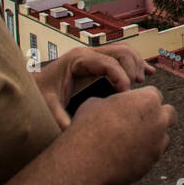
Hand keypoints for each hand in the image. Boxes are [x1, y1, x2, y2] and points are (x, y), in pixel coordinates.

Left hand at [35, 43, 155, 129]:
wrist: (35, 85)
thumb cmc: (42, 94)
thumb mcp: (49, 107)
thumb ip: (60, 119)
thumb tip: (72, 133)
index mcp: (78, 60)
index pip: (108, 62)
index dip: (121, 76)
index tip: (127, 93)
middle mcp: (88, 54)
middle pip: (121, 52)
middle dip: (132, 68)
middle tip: (134, 89)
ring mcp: (94, 55)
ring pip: (124, 51)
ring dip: (137, 63)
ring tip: (142, 80)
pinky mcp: (98, 61)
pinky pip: (122, 56)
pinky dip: (136, 63)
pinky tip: (148, 72)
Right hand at [67, 87, 177, 184]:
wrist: (86, 160)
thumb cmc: (89, 128)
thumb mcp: (97, 103)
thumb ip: (114, 103)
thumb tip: (112, 107)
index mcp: (147, 100)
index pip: (154, 94)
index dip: (143, 99)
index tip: (134, 105)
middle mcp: (159, 120)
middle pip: (170, 113)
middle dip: (159, 115)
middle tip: (142, 120)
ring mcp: (158, 143)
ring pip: (164, 137)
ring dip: (154, 137)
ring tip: (132, 141)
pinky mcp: (151, 163)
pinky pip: (153, 156)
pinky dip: (144, 154)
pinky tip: (127, 155)